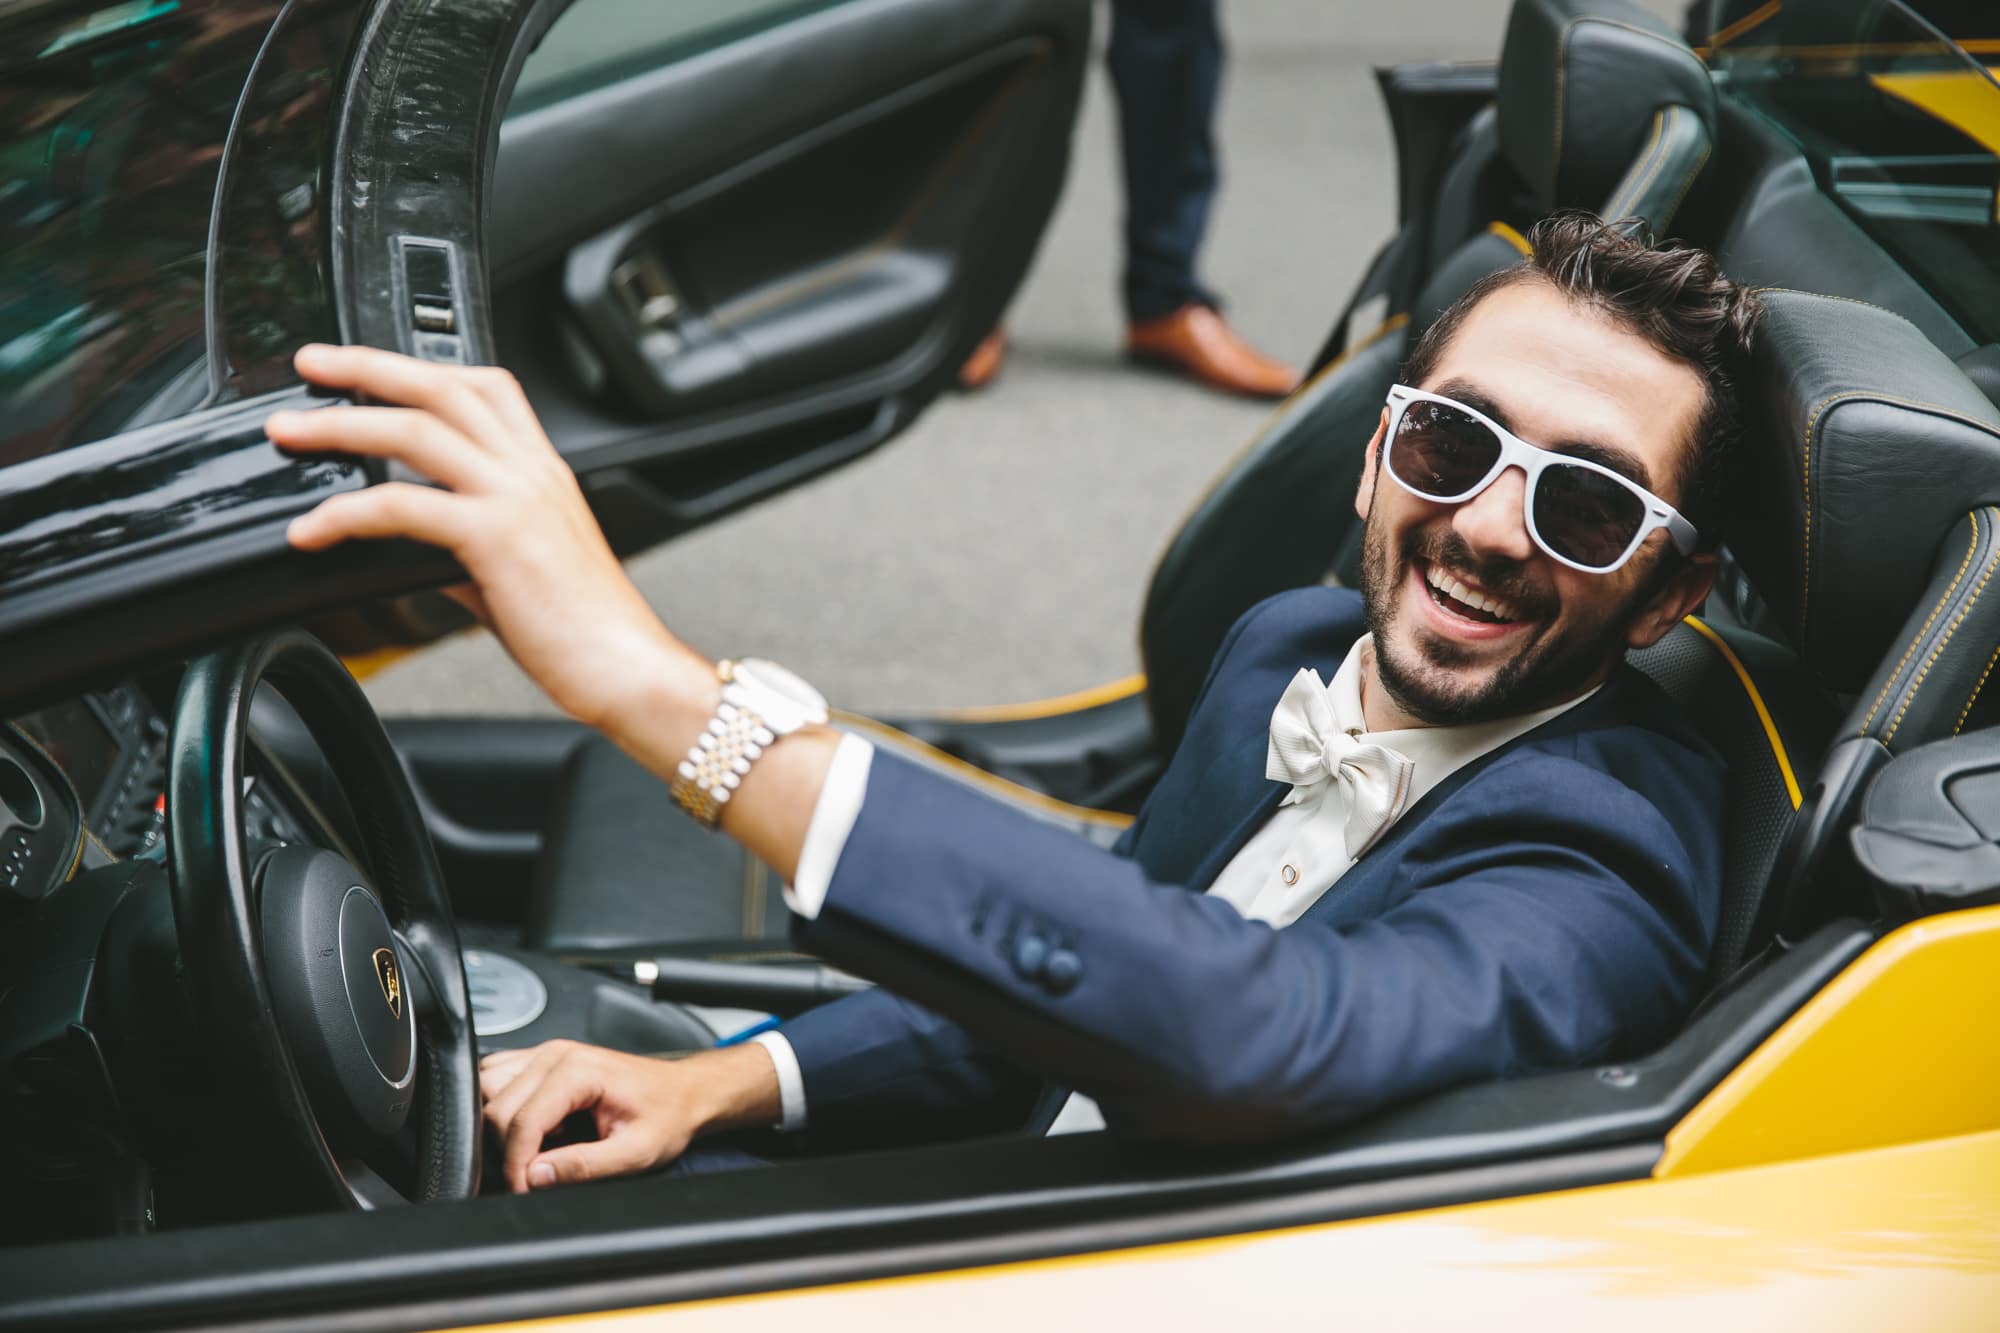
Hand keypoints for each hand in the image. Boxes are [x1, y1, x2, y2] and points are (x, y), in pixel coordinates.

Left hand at [268, 345, 704, 728]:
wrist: (627, 668)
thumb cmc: (584, 631)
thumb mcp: (519, 573)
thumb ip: (466, 550)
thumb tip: (414, 552)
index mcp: (543, 471)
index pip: (485, 387)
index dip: (423, 366)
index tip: (369, 368)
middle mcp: (532, 471)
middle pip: (442, 387)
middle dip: (367, 366)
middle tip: (311, 363)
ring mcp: (516, 497)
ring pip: (416, 430)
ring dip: (341, 424)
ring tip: (291, 432)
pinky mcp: (496, 537)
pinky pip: (402, 505)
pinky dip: (345, 512)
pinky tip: (313, 530)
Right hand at [478, 1039, 780, 1191]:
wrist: (686, 1092)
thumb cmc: (668, 1114)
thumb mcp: (635, 1152)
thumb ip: (584, 1166)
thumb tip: (536, 1177)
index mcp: (579, 1070)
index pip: (521, 1121)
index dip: (517, 1165)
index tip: (525, 1190)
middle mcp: (556, 1054)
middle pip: (496, 1107)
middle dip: (506, 1151)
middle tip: (530, 1179)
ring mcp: (545, 1053)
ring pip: (488, 1090)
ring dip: (499, 1128)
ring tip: (532, 1151)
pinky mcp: (541, 1061)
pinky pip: (496, 1080)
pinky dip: (501, 1108)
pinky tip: (529, 1129)